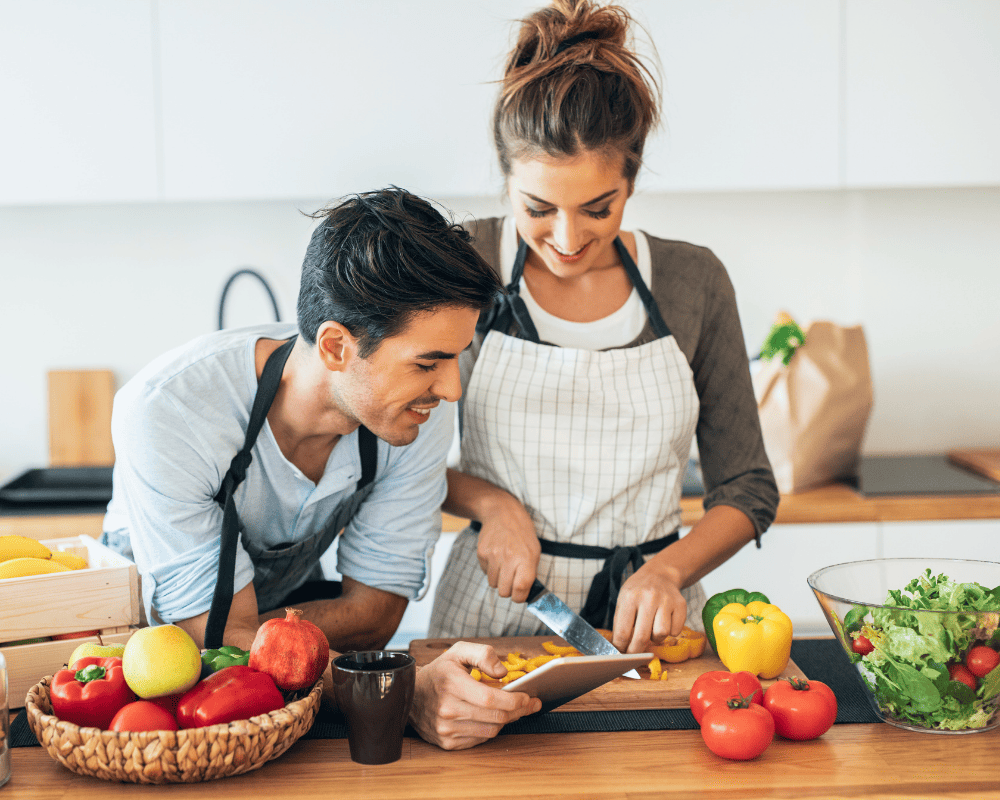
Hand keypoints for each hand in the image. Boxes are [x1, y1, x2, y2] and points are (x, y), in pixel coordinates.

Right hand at [409, 642, 541, 749]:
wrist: (411, 695)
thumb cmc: (438, 672)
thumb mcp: (458, 652)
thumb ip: (483, 654)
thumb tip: (502, 671)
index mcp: (451, 684)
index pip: (490, 699)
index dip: (514, 700)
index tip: (528, 697)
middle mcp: (447, 709)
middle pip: (495, 717)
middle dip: (518, 711)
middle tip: (529, 704)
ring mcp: (446, 729)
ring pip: (490, 730)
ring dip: (506, 721)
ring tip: (512, 710)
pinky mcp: (447, 743)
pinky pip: (479, 739)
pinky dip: (490, 729)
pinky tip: (492, 718)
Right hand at [476, 495, 540, 602]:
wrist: (503, 513)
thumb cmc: (522, 534)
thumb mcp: (534, 551)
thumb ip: (531, 573)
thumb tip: (525, 593)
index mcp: (526, 559)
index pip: (520, 590)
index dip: (520, 597)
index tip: (520, 594)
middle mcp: (509, 558)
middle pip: (504, 592)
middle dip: (508, 589)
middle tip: (512, 579)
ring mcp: (493, 555)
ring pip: (493, 584)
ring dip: (498, 579)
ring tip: (504, 564)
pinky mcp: (481, 553)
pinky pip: (485, 573)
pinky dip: (490, 569)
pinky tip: (496, 556)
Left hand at [611, 558, 687, 653]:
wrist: (660, 574)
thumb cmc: (638, 590)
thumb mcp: (623, 599)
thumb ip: (620, 622)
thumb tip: (618, 648)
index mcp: (630, 597)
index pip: (622, 632)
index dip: (621, 648)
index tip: (621, 653)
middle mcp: (649, 597)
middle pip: (642, 638)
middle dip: (636, 652)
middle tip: (634, 654)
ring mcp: (666, 601)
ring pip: (661, 635)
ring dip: (655, 638)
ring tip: (651, 630)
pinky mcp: (681, 605)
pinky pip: (675, 631)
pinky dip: (669, 631)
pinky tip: (664, 621)